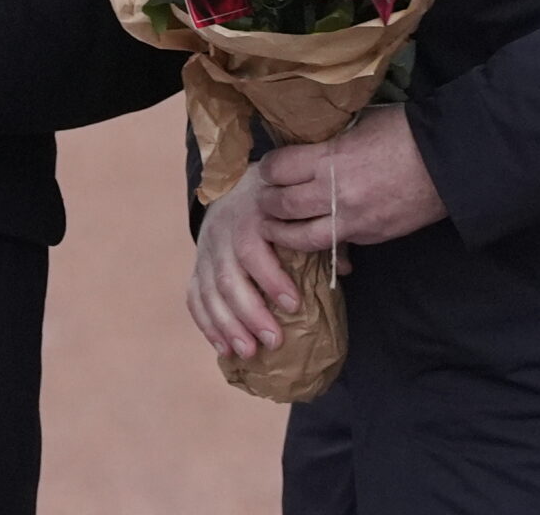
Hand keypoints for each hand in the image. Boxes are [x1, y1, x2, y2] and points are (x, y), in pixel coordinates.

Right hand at [187, 163, 303, 359]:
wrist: (236, 188)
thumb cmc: (276, 207)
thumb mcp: (297, 212)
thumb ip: (318, 237)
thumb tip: (344, 269)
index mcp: (249, 219)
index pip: (252, 250)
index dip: (271, 279)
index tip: (294, 305)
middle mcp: (222, 236)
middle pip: (227, 277)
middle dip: (249, 313)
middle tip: (273, 341)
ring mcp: (206, 252)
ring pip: (208, 292)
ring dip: (227, 325)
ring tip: (248, 352)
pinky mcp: (197, 266)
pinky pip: (194, 297)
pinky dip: (207, 324)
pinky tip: (223, 348)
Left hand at [256, 105, 445, 251]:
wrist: (451, 164)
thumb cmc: (405, 133)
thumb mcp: (359, 126)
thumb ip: (329, 141)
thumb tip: (306, 145)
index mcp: (329, 158)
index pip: (277, 168)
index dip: (267, 169)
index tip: (267, 169)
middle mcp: (335, 193)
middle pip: (282, 206)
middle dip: (267, 203)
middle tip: (264, 199)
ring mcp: (354, 219)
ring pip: (302, 237)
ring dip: (282, 232)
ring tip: (274, 227)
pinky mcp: (372, 236)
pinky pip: (334, 243)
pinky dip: (319, 239)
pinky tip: (313, 232)